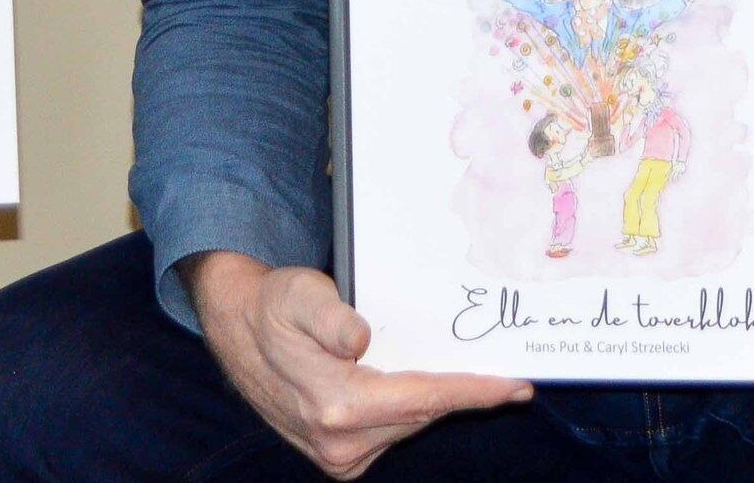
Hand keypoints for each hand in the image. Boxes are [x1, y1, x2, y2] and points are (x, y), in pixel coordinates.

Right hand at [188, 253, 525, 478]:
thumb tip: (360, 340)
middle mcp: (339, 442)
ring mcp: (338, 456)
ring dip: (436, 401)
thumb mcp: (299, 294)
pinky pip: (394, 432)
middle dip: (465, 395)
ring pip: (410, 425)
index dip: (474, 393)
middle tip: (508, 377)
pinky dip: (413, 410)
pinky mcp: (339, 458)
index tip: (516, 387)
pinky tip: (418, 385)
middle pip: (423, 415)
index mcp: (336, 406)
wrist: (237, 330)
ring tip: (465, 376)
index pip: (424, 400)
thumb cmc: (274, 306)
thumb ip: (330, 316)